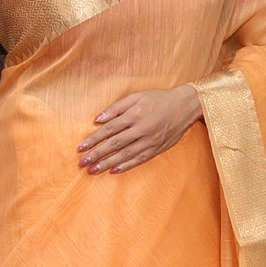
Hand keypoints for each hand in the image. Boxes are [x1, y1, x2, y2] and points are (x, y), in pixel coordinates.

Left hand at [77, 86, 202, 173]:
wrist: (185, 106)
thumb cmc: (158, 99)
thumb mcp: (137, 96)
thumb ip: (116, 107)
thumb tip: (97, 119)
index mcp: (135, 114)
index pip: (109, 129)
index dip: (93, 139)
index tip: (80, 147)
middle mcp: (141, 129)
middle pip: (114, 144)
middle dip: (97, 154)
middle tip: (82, 163)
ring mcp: (150, 141)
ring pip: (125, 154)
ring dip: (107, 163)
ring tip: (93, 170)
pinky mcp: (157, 149)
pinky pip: (139, 159)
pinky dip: (125, 166)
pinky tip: (113, 171)